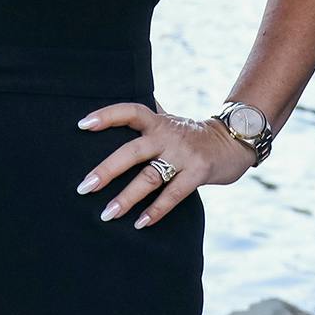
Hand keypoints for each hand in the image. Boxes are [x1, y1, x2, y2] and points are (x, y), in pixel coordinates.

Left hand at [77, 102, 254, 229]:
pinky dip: (156, 211)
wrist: (232, 142)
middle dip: (106, 170)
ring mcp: (184, 154)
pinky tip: (140, 223)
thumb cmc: (191, 134)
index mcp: (157, 121)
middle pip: (132, 151)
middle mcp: (168, 136)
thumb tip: (122, 91)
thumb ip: (147, 113)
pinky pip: (173, 195)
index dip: (106, 115)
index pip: (129, 111)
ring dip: (126, 198)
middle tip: (84, 187)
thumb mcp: (169, 119)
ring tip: (107, 214)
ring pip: (149, 177)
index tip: (82, 125)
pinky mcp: (198, 172)